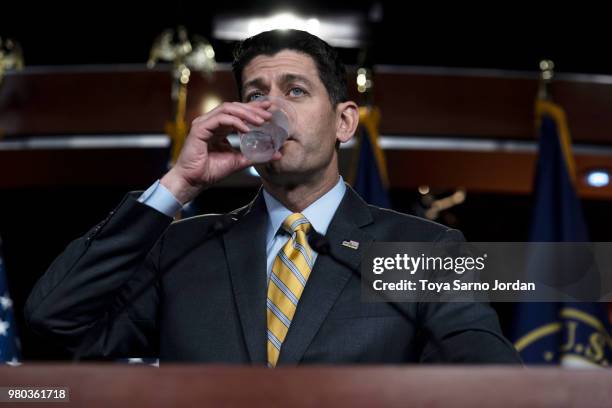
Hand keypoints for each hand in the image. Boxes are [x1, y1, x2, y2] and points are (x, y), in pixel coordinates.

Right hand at [161, 100, 277, 203]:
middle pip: (234, 107)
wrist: (194, 181)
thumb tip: (276, 154)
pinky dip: (235, 122)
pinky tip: (246, 129)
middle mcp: (211, 122)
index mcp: (219, 127)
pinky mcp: (200, 128)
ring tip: (261, 121)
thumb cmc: (210, 171)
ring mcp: (204, 123)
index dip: (253, 109)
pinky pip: (220, 119)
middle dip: (253, 109)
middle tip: (268, 113)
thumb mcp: (239, 161)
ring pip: (228, 109)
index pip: (237, 113)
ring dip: (246, 113)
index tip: (269, 108)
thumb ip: (256, 156)